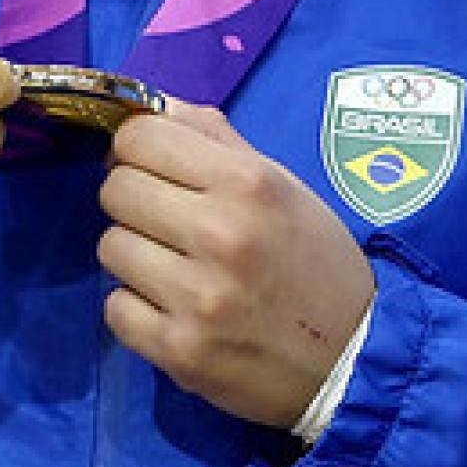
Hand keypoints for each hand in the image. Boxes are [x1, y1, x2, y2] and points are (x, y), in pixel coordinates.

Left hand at [96, 102, 376, 428]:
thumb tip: (153, 107)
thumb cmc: (317, 264)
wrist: (356, 359)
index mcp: (249, 184)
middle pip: (117, 190)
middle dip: (135, 200)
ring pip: (111, 247)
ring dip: (135, 256)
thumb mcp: (284, 187)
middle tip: (165, 222)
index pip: (140, 137)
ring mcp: (198, 298)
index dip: (137, 148)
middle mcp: (221, 234)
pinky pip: (115, 309)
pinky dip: (137, 308)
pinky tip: (173, 309)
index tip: (152, 166)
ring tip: (176, 269)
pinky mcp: (181, 351)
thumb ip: (216, 142)